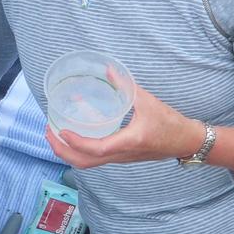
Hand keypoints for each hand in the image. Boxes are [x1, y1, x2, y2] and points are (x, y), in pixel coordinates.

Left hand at [46, 83, 203, 168]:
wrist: (185, 141)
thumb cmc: (170, 123)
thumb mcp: (148, 101)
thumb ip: (126, 85)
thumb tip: (108, 69)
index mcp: (128, 141)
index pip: (96, 149)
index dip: (75, 142)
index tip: (61, 130)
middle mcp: (121, 155)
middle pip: (84, 162)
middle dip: (62, 150)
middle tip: (48, 132)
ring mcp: (120, 158)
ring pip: (88, 164)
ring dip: (68, 152)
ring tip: (55, 135)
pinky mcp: (120, 157)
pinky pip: (95, 159)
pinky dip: (79, 151)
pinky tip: (74, 136)